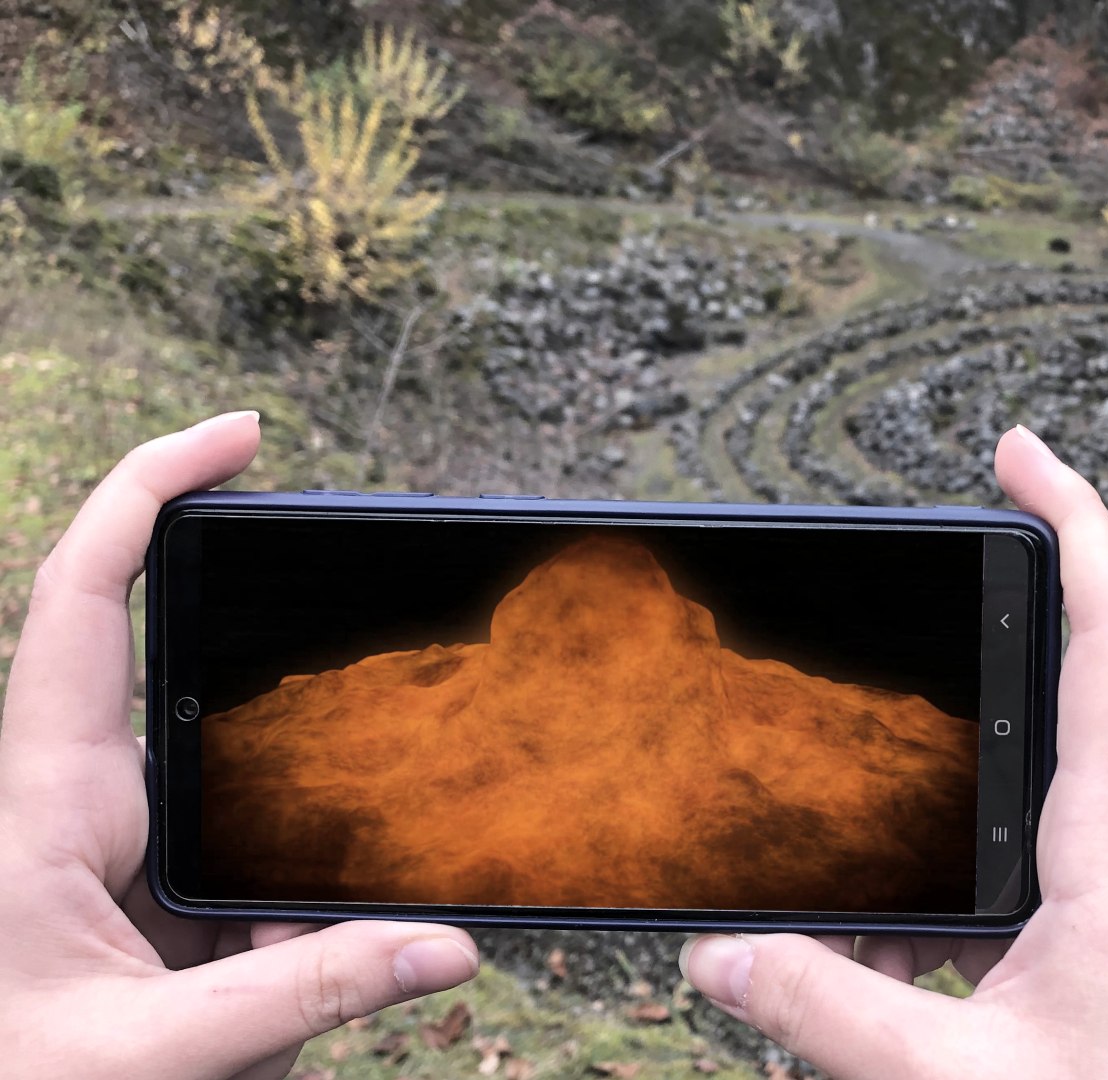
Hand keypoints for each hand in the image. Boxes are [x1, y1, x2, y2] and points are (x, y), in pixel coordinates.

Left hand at [0, 412, 479, 1079]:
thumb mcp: (150, 1057)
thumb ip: (302, 994)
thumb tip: (446, 942)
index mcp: (41, 802)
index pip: (80, 602)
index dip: (145, 493)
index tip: (239, 436)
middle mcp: (71, 802)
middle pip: (179, 678)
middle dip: (278, 708)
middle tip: (341, 727)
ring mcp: (108, 850)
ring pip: (233, 798)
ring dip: (282, 882)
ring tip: (260, 983)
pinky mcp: (139, 901)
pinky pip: (243, 875)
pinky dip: (282, 928)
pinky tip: (272, 1005)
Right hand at [679, 425, 1107, 1077]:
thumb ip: (830, 1015)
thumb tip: (719, 956)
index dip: (1079, 528)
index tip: (1025, 449)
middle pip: (1076, 684)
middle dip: (1012, 605)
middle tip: (954, 533)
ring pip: (1025, 790)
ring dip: (954, 763)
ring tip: (873, 760)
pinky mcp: (1088, 958)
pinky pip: (1002, 876)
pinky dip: (934, 874)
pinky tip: (872, 921)